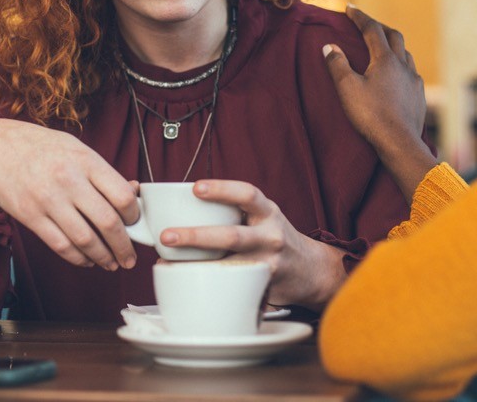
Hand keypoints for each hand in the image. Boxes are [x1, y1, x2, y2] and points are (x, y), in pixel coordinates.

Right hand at [0, 118, 139, 270]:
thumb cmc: (42, 148)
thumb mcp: (76, 150)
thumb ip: (103, 173)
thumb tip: (134, 193)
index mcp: (86, 161)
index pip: (122, 195)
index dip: (134, 216)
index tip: (135, 223)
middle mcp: (69, 180)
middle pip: (107, 222)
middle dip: (124, 247)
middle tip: (129, 257)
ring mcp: (49, 200)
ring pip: (85, 240)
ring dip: (103, 257)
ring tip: (111, 263)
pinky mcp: (31, 217)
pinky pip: (61, 246)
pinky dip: (79, 259)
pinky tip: (87, 260)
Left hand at [158, 180, 347, 309]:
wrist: (310, 270)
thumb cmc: (273, 237)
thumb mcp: (262, 216)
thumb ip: (234, 212)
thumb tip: (182, 208)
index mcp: (267, 212)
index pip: (247, 194)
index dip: (221, 189)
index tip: (195, 188)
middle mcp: (270, 236)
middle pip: (233, 236)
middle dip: (196, 236)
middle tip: (166, 236)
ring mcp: (268, 264)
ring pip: (230, 265)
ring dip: (197, 266)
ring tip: (168, 263)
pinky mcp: (263, 286)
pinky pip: (234, 285)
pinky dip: (208, 283)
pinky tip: (186, 283)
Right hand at [322, 6, 434, 201]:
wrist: (399, 142)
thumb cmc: (371, 115)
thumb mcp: (347, 88)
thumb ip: (337, 64)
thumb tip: (329, 46)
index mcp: (385, 59)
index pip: (372, 29)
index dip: (360, 16)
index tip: (349, 8)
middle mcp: (403, 65)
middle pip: (394, 36)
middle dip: (379, 27)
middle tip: (366, 25)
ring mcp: (414, 80)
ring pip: (406, 53)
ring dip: (393, 45)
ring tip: (382, 48)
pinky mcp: (419, 95)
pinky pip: (411, 72)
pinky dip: (401, 65)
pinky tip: (396, 75)